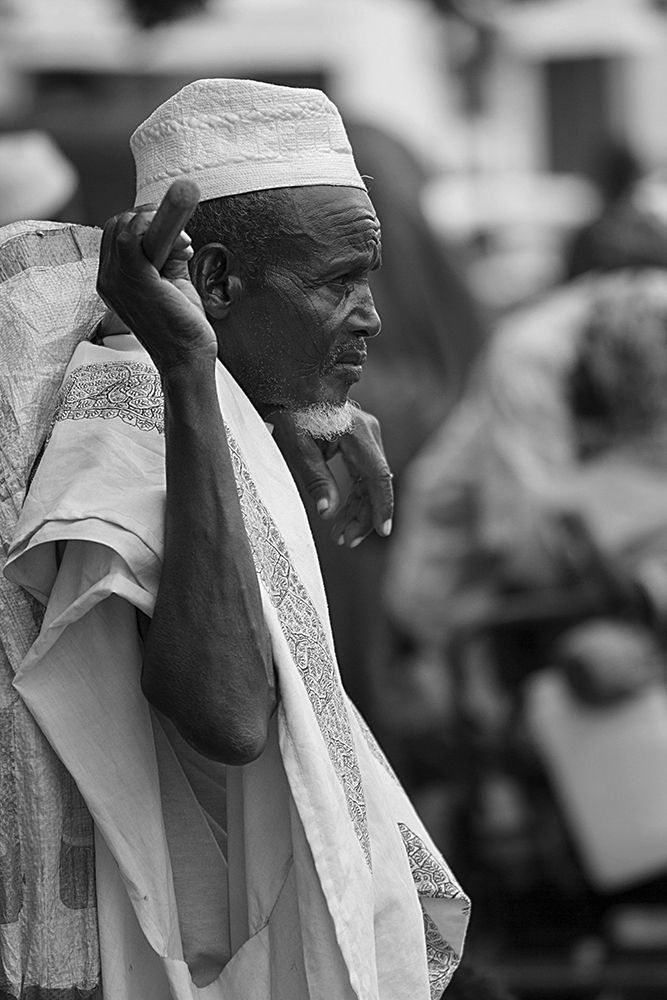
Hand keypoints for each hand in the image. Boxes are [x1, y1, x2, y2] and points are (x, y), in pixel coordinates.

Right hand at [96, 207, 215, 374]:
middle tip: (180, 238)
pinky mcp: (133, 280)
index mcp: (114, 281)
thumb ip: (168, 257)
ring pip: (124, 225)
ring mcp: (116, 280)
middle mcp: (109, 280)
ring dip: (157, 222)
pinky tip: (180, 242)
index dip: (145, 225)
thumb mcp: (173, 283)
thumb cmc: (182, 328)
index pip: (117, 235)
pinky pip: (133, 234)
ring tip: (183, 245)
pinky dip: (157, 226)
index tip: (175, 236)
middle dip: (150, 220)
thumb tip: (176, 235)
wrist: (187, 359)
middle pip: (118, 225)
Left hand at [273, 406, 393, 547]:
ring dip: (359, 510)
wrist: (293, 388)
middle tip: (345, 541)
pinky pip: (363, 475)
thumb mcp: (298, 447)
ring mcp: (367, 437)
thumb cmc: (292, 413)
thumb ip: (315, 479)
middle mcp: (369, 433)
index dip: (381, 505)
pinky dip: (355, 497)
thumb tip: (328, 512)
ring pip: (370, 482)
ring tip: (341, 537)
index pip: (377, 475)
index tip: (383, 531)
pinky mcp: (360, 442)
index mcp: (357, 433)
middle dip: (363, 515)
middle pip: (375, 483)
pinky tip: (343, 517)